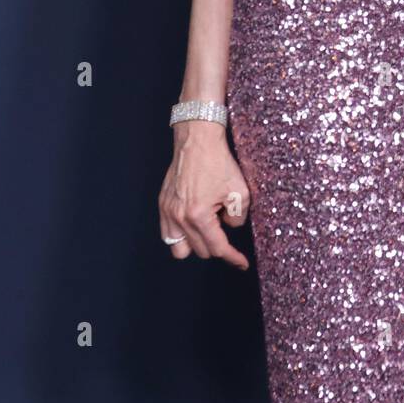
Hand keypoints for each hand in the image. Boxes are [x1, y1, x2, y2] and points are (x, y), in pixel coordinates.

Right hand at [158, 121, 250, 268]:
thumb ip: (238, 217)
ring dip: (196, 244)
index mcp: (198, 215)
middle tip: (225, 224)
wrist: (197, 139)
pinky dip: (181, 235)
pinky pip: (168, 234)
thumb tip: (229, 226)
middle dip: (217, 244)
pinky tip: (193, 223)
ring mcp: (167, 211)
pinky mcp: (162, 204)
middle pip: (200, 250)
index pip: (217, 248)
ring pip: (180, 249)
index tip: (241, 263)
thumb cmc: (218, 161)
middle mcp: (179, 217)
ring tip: (207, 227)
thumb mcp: (240, 191)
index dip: (233, 257)